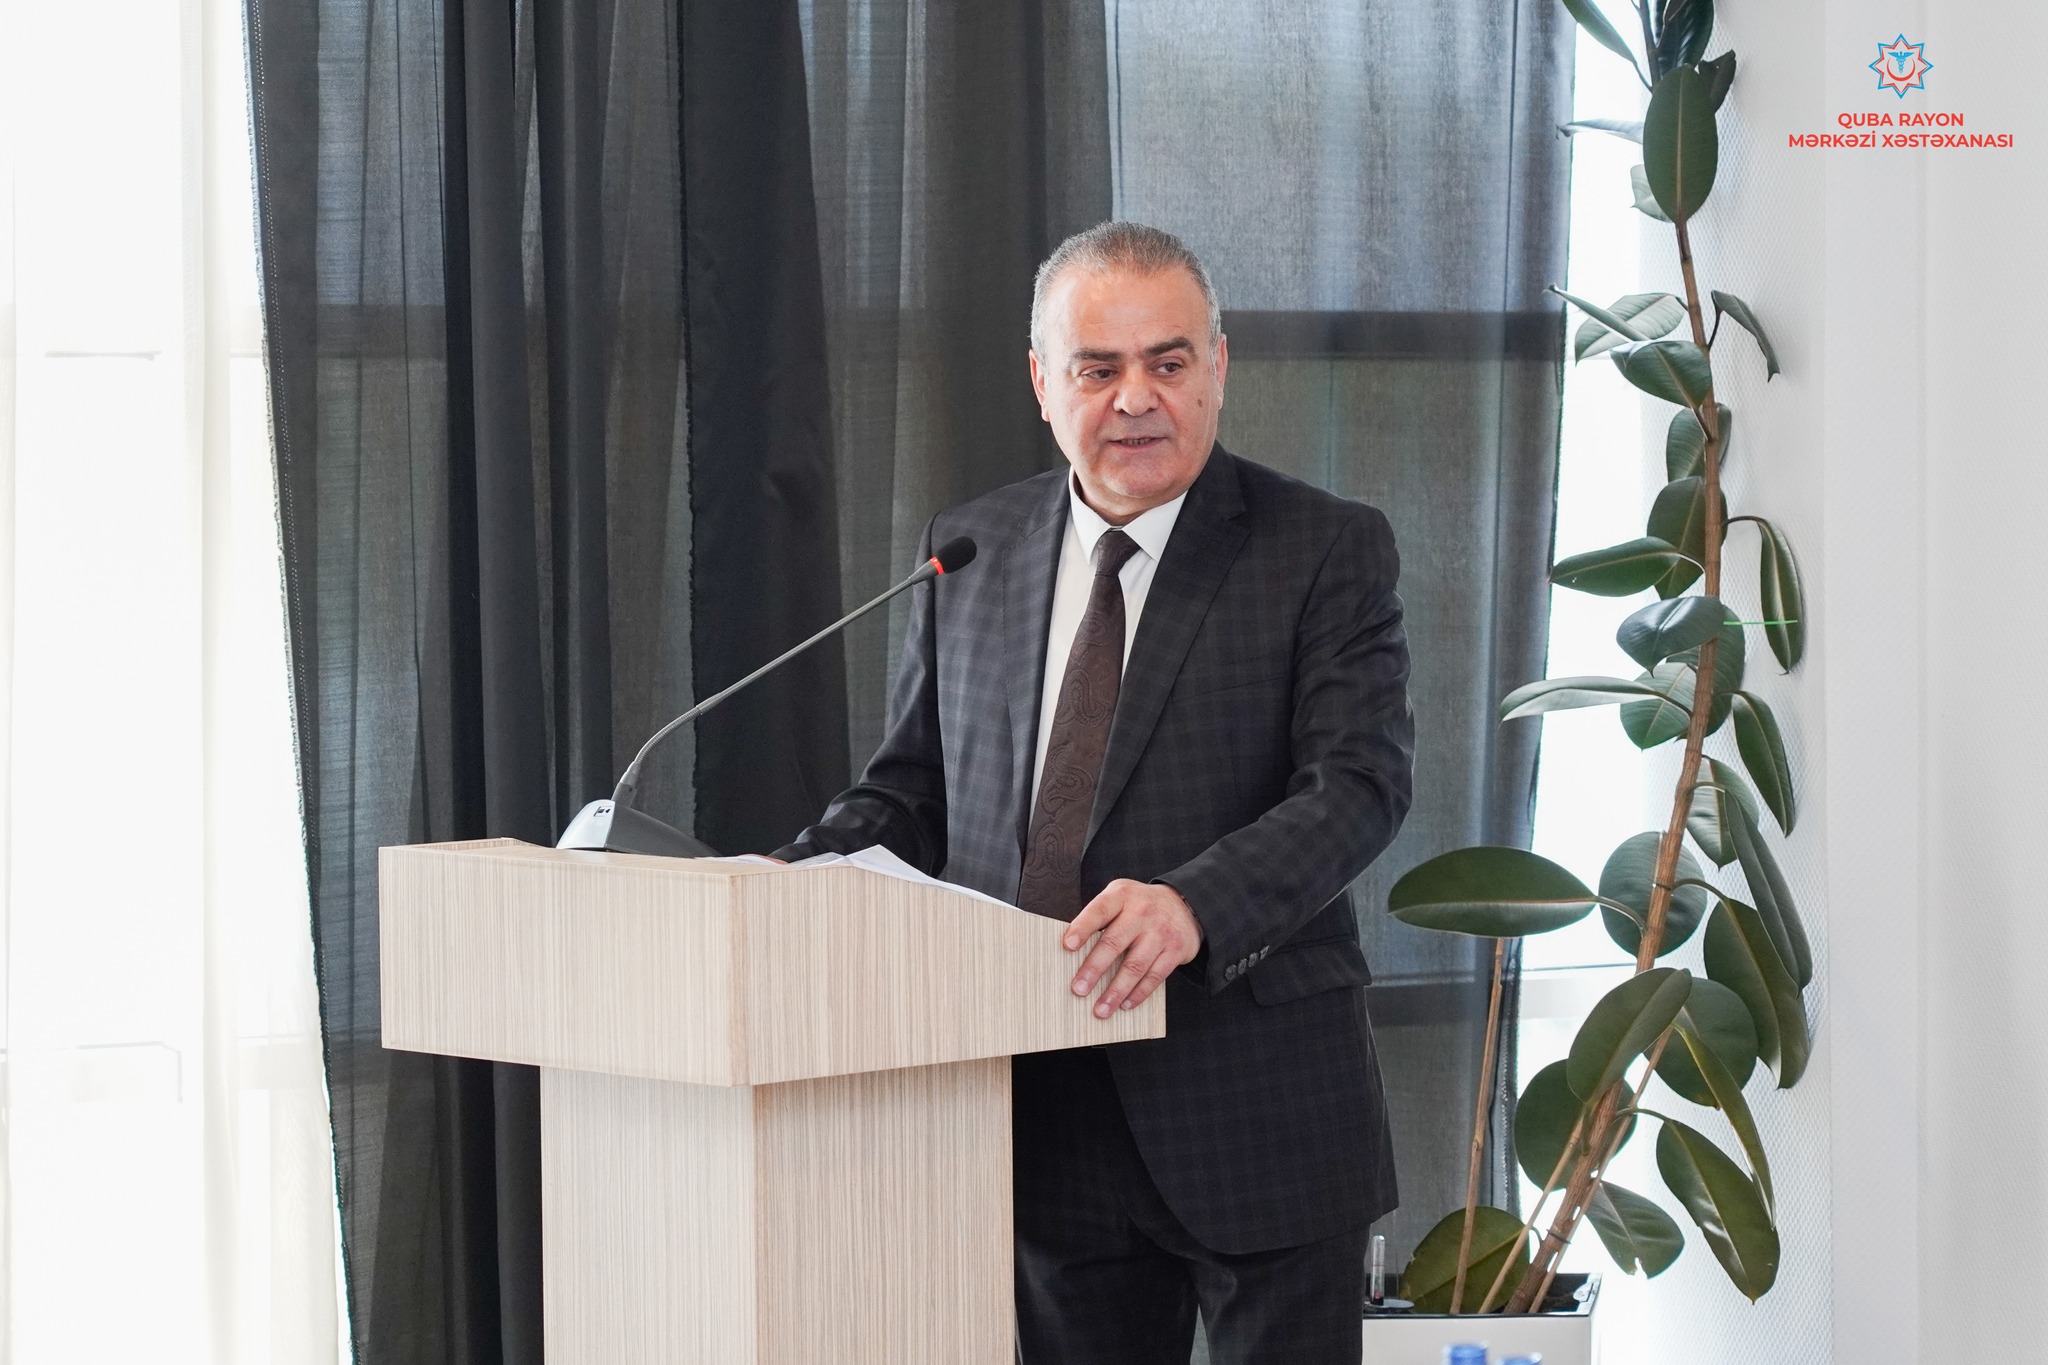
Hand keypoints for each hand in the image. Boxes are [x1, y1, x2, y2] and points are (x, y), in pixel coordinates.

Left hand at [1064, 880, 1202, 1018]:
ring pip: (1135, 966)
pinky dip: (1139, 993)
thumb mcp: (1119, 898)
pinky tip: (1125, 1004)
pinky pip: (1155, 976)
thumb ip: (1098, 917)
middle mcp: (1141, 912)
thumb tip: (1069, 949)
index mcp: (1121, 896)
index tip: (1068, 946)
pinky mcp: (1175, 949)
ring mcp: (1160, 931)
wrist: (1183, 905)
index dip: (1082, 928)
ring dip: (1115, 991)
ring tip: (1101, 1009)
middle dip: (1094, 969)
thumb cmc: (1140, 906)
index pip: (1099, 911)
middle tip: (1079, 989)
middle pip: (1114, 942)